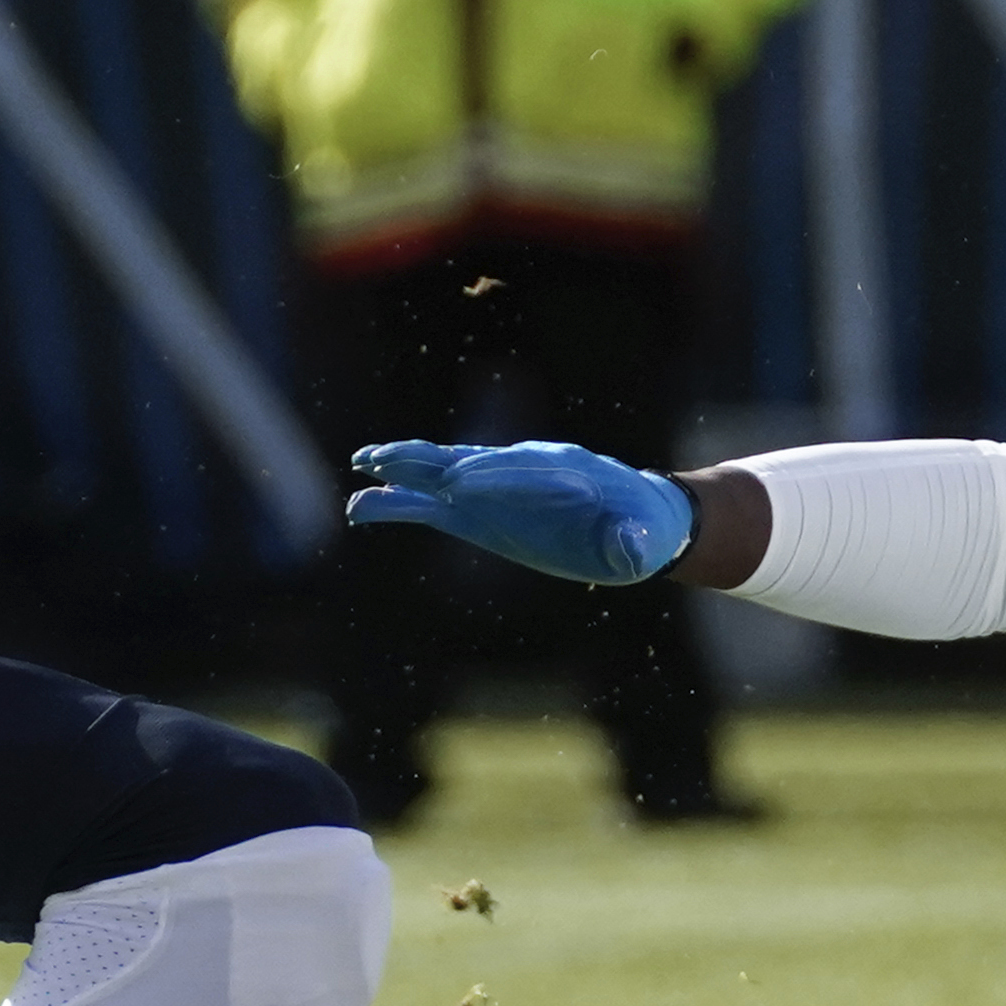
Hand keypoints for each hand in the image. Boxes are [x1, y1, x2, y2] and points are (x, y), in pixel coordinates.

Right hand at [344, 440, 695, 584]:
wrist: (636, 518)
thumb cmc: (640, 531)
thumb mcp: (643, 542)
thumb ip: (631, 544)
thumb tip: (630, 547)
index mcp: (562, 473)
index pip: (521, 471)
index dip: (493, 478)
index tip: (458, 485)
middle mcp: (521, 470)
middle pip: (469, 458)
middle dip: (430, 461)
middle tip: (385, 460)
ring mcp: (495, 486)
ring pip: (443, 471)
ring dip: (404, 468)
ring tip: (362, 465)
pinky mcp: (479, 509)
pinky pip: (432, 501)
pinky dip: (400, 501)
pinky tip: (362, 505)